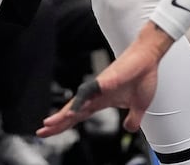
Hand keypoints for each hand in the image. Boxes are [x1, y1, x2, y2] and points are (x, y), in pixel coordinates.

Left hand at [37, 27, 168, 136]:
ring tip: (50, 124)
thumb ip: (133, 119)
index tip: (51, 131)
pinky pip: (89, 93)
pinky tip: (73, 112)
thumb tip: (129, 128)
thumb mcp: (139, 106)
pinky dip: (80, 103)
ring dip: (63, 114)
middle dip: (57, 123)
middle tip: (41, 132)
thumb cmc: (142, 77)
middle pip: (72, 111)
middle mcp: (96, 94)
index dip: (65, 124)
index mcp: (102, 101)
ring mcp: (99, 87)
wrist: (148, 58)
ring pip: (76, 102)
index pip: (79, 115)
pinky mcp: (105, 80)